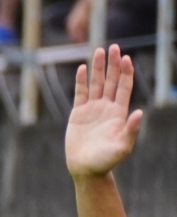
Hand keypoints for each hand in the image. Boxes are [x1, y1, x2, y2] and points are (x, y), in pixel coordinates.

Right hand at [67, 45, 143, 179]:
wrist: (86, 169)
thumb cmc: (106, 161)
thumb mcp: (123, 147)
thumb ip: (131, 130)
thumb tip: (139, 113)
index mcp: (119, 113)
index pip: (124, 87)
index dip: (125, 72)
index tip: (125, 58)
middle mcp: (107, 107)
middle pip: (111, 81)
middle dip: (112, 64)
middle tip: (113, 47)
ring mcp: (92, 110)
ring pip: (96, 84)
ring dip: (97, 68)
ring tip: (98, 51)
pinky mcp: (78, 114)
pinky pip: (80, 94)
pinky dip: (80, 81)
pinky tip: (81, 69)